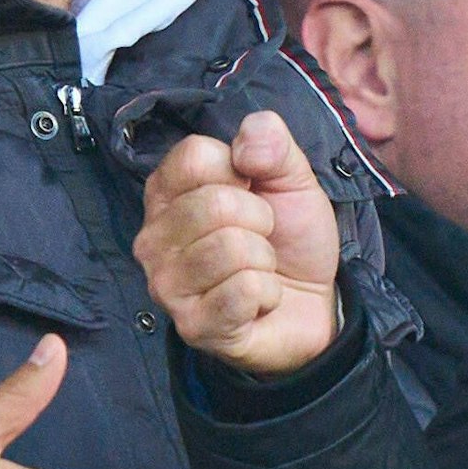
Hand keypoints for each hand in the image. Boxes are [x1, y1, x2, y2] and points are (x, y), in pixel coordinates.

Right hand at [134, 110, 341, 377]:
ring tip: (258, 270)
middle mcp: (152, 236)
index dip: (242, 172)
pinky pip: (244, 291)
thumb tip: (246, 148)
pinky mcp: (190, 325)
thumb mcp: (292, 178)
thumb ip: (272, 144)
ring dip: (264, 261)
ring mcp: (166, 284)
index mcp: (166, 191)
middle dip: (261, 221)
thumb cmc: (290, 236)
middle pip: (214, 204)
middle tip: (260, 239)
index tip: (250, 194)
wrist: (314, 302)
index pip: (195, 156)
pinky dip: (267, 294)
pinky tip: (256, 302)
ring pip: (231, 249)